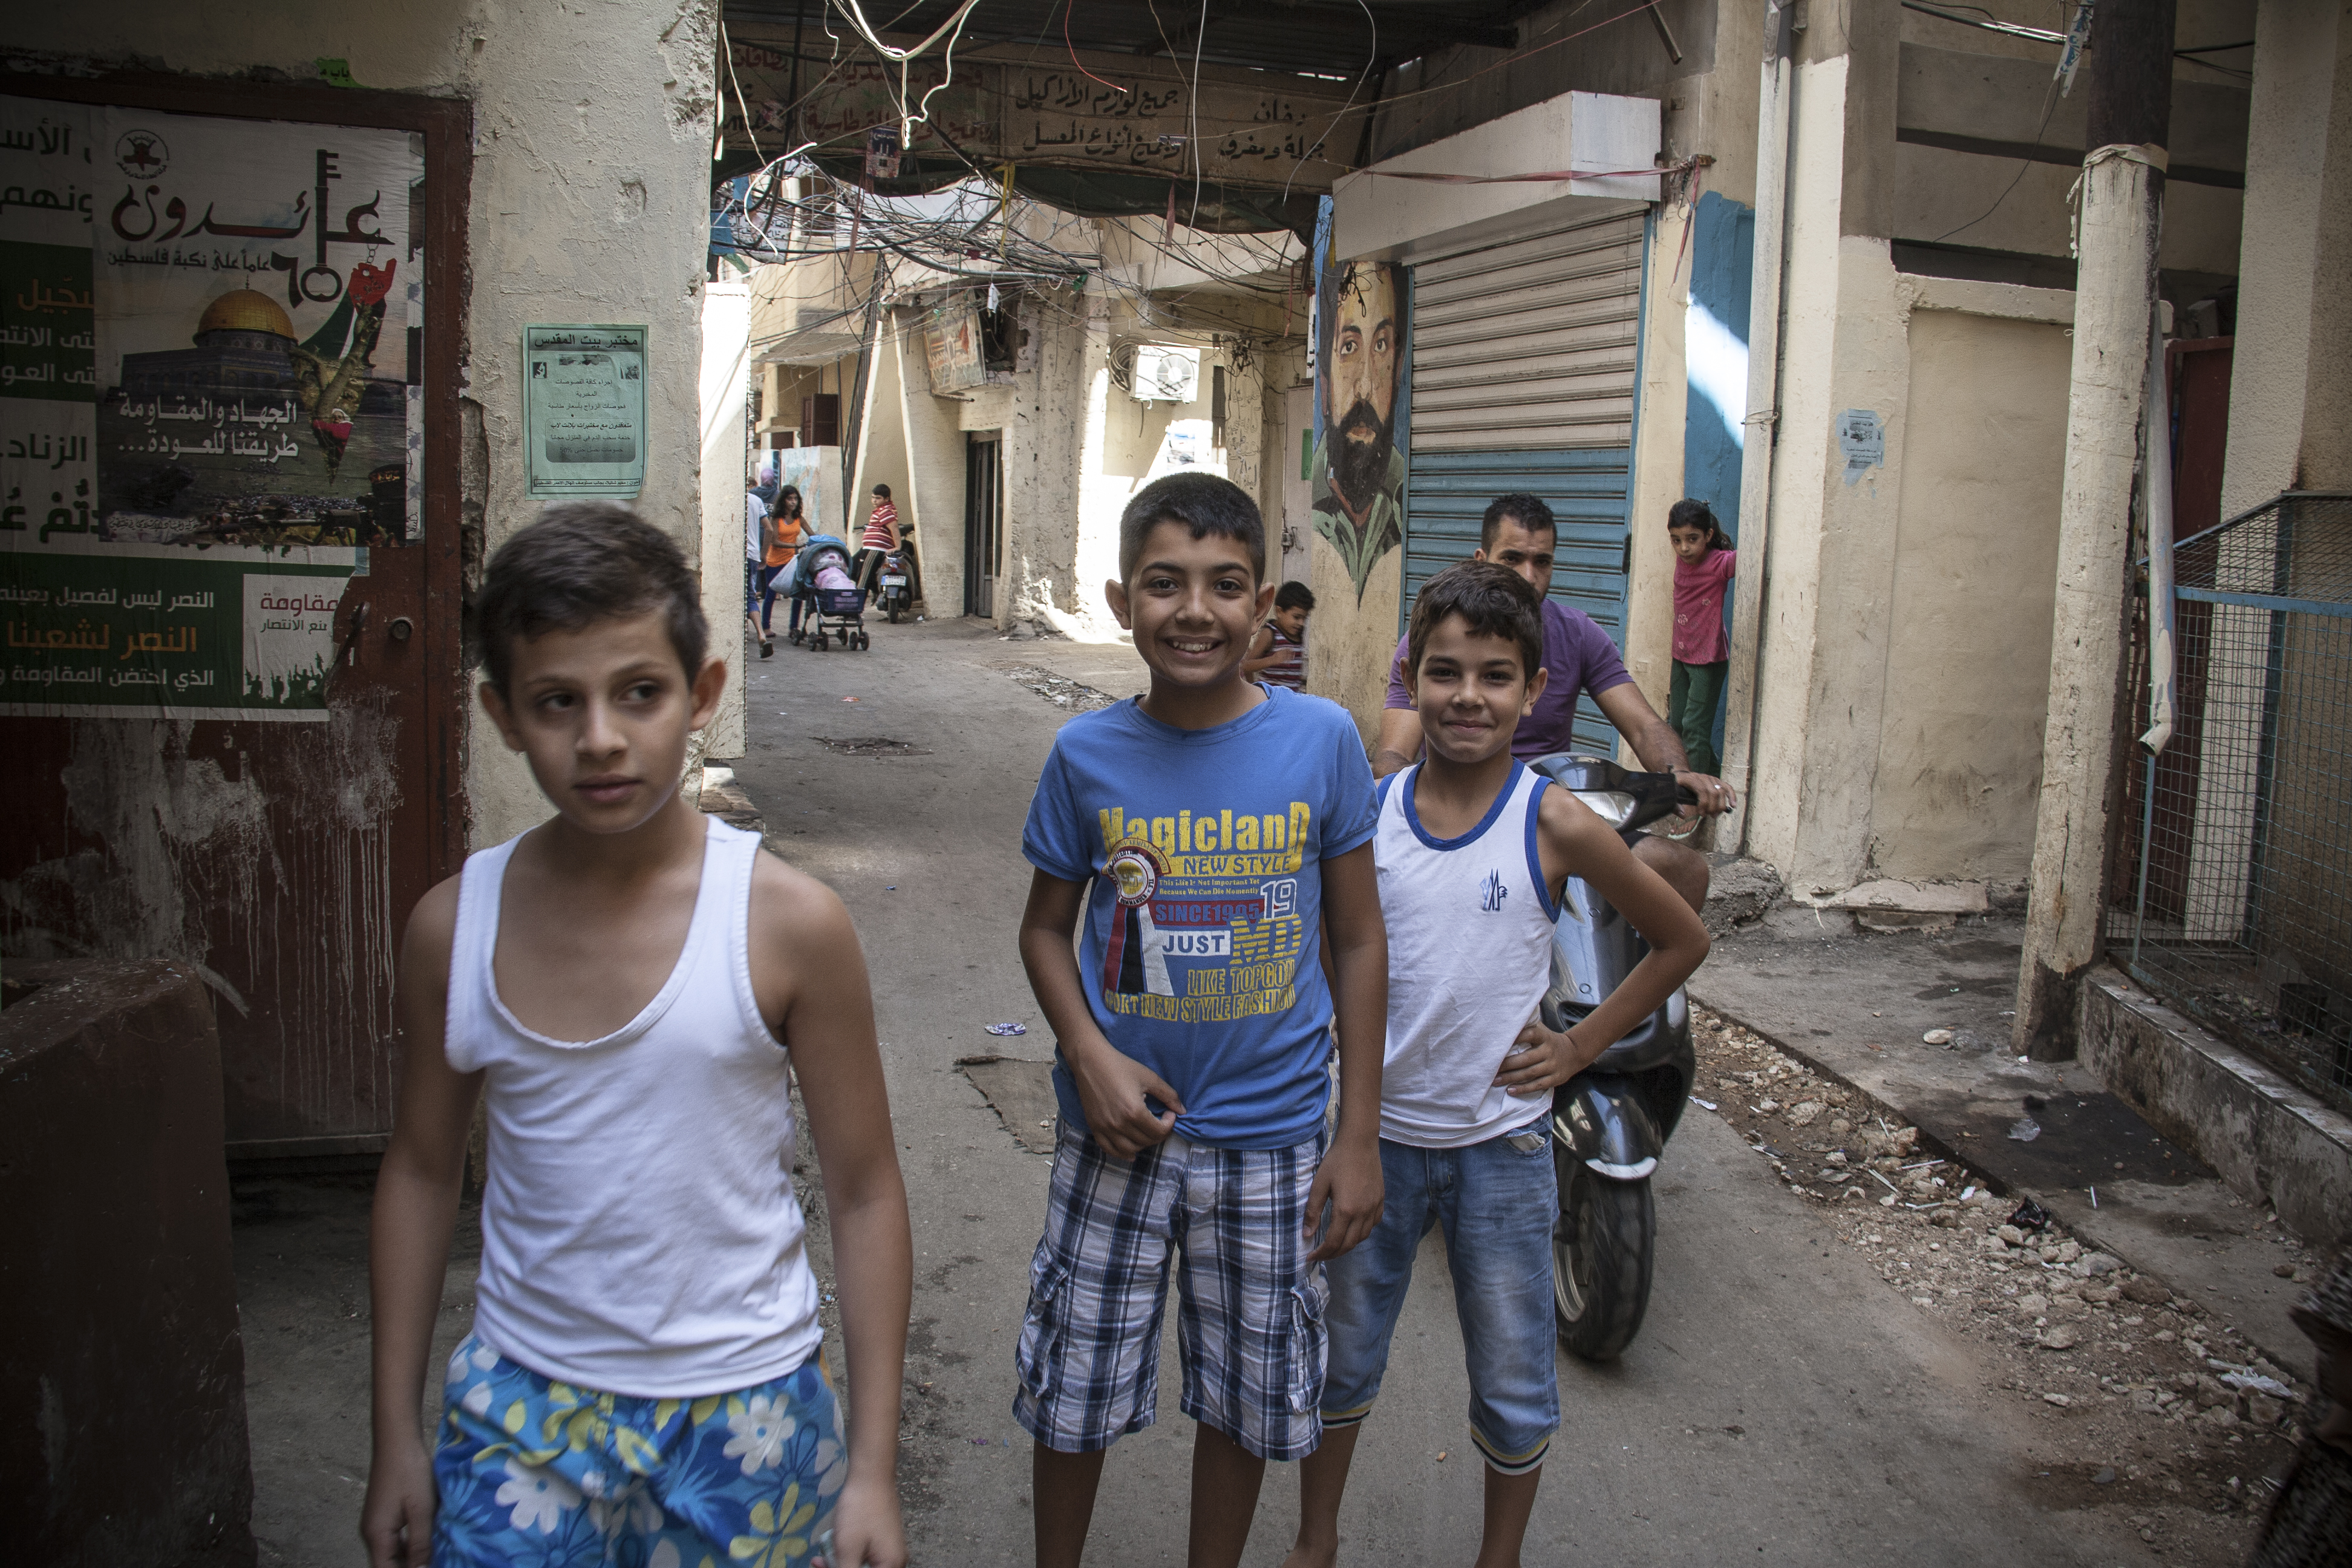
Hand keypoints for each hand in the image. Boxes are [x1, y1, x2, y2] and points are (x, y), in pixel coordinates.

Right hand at [359, 1439, 435, 1567]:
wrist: (397, 1441)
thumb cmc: (409, 1473)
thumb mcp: (421, 1510)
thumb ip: (420, 1543)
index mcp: (377, 1536)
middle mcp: (372, 1533)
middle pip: (388, 1563)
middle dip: (410, 1566)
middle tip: (436, 1561)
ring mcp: (377, 1522)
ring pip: (393, 1551)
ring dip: (411, 1556)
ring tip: (436, 1555)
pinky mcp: (384, 1513)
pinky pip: (395, 1538)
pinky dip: (410, 1543)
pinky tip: (429, 1540)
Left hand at [817, 1471, 907, 1566]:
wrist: (870, 1475)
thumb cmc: (860, 1512)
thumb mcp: (848, 1550)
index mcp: (890, 1567)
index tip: (829, 1566)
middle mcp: (894, 1562)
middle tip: (818, 1564)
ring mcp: (888, 1549)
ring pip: (862, 1567)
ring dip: (840, 1565)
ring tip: (818, 1559)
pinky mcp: (881, 1539)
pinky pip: (863, 1556)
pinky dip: (846, 1556)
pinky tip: (830, 1549)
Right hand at [1063, 1036, 1183, 1159]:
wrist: (1091, 1061)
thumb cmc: (1121, 1066)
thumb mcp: (1149, 1077)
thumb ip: (1168, 1095)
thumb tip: (1182, 1111)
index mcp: (1134, 1111)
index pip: (1159, 1131)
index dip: (1169, 1124)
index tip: (1169, 1114)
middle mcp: (1119, 1124)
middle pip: (1146, 1141)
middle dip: (1158, 1134)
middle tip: (1160, 1122)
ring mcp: (1105, 1127)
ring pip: (1129, 1150)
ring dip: (1143, 1145)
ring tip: (1146, 1133)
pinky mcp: (1094, 1127)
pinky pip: (1109, 1149)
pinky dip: (1121, 1154)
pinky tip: (1131, 1152)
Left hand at [1304, 1132, 1382, 1260]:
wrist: (1360, 1142)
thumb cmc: (1337, 1161)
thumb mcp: (1319, 1185)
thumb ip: (1312, 1211)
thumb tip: (1307, 1234)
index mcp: (1346, 1210)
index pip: (1334, 1242)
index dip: (1321, 1253)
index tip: (1310, 1257)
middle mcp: (1363, 1212)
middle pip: (1349, 1244)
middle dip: (1334, 1254)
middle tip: (1321, 1255)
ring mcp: (1374, 1207)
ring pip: (1362, 1237)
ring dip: (1348, 1245)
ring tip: (1335, 1244)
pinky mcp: (1380, 1200)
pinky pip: (1373, 1224)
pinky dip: (1362, 1232)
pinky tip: (1353, 1228)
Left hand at [1494, 1018, 1607, 1096]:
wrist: (1574, 1052)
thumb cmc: (1549, 1041)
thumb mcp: (1542, 1030)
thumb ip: (1526, 1026)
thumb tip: (1504, 1020)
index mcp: (1544, 1036)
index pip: (1529, 1034)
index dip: (1515, 1038)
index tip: (1498, 1043)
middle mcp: (1549, 1050)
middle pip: (1525, 1058)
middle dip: (1506, 1065)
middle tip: (1490, 1068)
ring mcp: (1553, 1065)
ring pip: (1530, 1073)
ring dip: (1511, 1078)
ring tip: (1495, 1081)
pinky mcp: (1555, 1078)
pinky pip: (1537, 1085)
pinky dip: (1523, 1089)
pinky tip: (1511, 1090)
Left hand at [1673, 770, 1736, 819]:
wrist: (1681, 775)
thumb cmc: (1677, 787)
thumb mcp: (1672, 793)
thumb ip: (1674, 805)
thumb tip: (1683, 815)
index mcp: (1691, 779)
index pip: (1702, 791)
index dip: (1703, 804)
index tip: (1701, 814)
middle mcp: (1702, 777)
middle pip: (1713, 792)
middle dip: (1713, 807)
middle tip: (1710, 816)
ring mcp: (1711, 778)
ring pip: (1721, 791)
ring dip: (1720, 805)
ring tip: (1716, 815)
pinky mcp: (1717, 781)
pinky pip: (1727, 787)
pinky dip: (1732, 796)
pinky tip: (1733, 805)